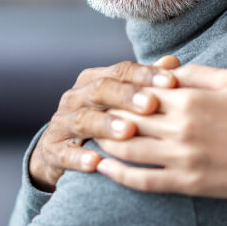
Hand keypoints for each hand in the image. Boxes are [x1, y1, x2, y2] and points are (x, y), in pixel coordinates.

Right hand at [28, 56, 180, 191]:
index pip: (121, 71)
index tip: (171, 82)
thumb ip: (145, 84)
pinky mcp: (53, 151)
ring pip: (83, 120)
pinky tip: (95, 163)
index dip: (145, 75)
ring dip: (105, 125)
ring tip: (127, 131)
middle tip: (151, 104)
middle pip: (100, 90)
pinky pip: (64, 153)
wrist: (59, 152)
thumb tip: (173, 62)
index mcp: (93, 80)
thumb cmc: (101, 122)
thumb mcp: (120, 102)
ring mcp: (61, 124)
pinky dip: (79, 158)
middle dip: (126, 96)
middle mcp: (75, 98)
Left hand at [94, 64, 226, 201]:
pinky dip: (118, 175)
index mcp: (189, 98)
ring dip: (104, 143)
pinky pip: (143, 181)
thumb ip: (195, 72)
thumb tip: (167, 67)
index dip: (117, 91)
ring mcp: (182, 157)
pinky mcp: (187, 182)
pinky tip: (103, 168)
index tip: (104, 90)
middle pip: (125, 119)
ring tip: (93, 137)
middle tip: (90, 113)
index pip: (137, 91)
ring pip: (127, 149)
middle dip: (104, 115)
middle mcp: (180, 127)